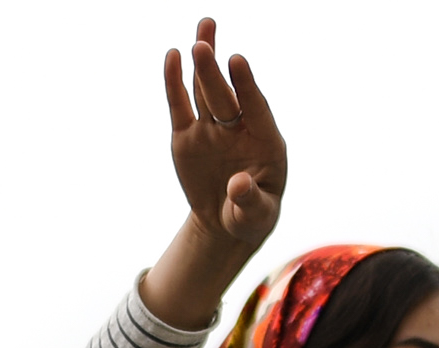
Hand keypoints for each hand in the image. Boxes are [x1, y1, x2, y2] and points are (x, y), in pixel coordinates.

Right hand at [141, 20, 285, 327]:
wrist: (227, 222)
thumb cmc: (251, 217)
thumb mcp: (256, 216)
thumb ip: (249, 200)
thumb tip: (238, 184)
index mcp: (265, 141)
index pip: (256, 108)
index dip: (247, 85)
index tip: (238, 61)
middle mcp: (238, 128)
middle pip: (225, 96)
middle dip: (214, 72)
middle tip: (203, 45)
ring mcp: (212, 129)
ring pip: (205, 90)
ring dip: (202, 62)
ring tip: (201, 33)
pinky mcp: (187, 135)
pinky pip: (180, 106)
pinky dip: (175, 83)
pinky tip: (173, 56)